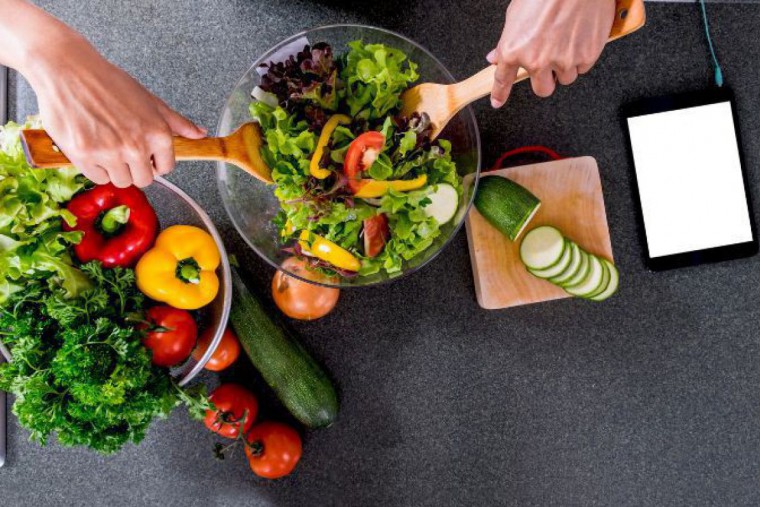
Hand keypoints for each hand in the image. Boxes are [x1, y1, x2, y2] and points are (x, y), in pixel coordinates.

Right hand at [25, 32, 205, 186]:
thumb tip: (200, 134)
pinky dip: (95, 168)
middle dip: (136, 168)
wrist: (69, 70)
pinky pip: (98, 178)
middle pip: (144, 180)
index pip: (166, 168)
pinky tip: (92, 147)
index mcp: (158, 134)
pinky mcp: (84, 156)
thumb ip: (176, 122)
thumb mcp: (150, 101)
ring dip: (115, 170)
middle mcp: (136, 147)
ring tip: (107, 146)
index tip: (147, 156)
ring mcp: (110, 153)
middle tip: (124, 150)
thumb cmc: (109, 83)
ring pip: (121, 181)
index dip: (156, 162)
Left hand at [488, 0, 616, 107]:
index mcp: (515, 50)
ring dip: (565, 66)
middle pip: (542, 89)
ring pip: (565, 78)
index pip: (503, 80)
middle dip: (544, 79)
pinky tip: (579, 36)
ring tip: (566, 40)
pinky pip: (583, 67)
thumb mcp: (516, 13)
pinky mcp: (586, 56)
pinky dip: (581, 56)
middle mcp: (538, 61)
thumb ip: (507, 40)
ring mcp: (563, 61)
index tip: (497, 101)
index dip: (499, 94)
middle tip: (548, 61)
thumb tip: (497, 56)